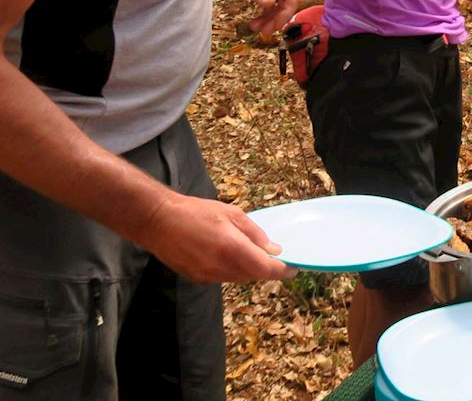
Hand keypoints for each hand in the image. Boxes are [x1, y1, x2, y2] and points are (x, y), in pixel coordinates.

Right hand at [134, 192, 293, 283]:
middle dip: (265, 268)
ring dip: (248, 269)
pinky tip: (226, 254)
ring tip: (247, 251)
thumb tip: (274, 249)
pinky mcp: (197, 278)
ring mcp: (208, 275)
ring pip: (238, 278)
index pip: (265, 269)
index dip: (282, 271)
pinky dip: (231, 269)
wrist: (158, 221)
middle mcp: (221, 266)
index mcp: (232, 248)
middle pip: (253, 275)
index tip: (295, 268)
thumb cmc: (196, 211)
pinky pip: (223, 277)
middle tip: (271, 255)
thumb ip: (255, 234)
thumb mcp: (232, 213)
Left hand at [212, 0, 299, 34]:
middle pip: (286, 6)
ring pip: (278, 9)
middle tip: (264, 32)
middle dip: (277, 20)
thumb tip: (269, 4)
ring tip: (255, 28)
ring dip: (269, 20)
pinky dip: (264, 17)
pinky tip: (255, 22)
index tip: (274, 25)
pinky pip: (269, 8)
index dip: (286, 13)